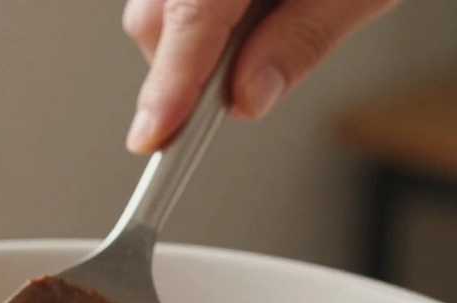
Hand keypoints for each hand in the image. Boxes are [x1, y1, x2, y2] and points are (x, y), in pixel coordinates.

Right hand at [122, 0, 397, 152]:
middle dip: (186, 64)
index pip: (191, 14)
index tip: (154, 134)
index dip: (170, 82)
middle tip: (243, 86)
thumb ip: (302, 39)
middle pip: (158, 12)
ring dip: (198, 33)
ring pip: (162, 0)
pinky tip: (256, 3)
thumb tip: (245, 98)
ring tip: (272, 16)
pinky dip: (207, 7)